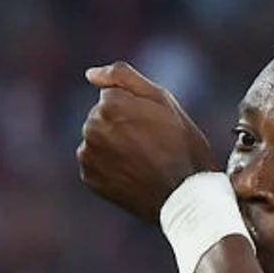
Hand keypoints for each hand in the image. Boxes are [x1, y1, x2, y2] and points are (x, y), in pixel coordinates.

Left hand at [77, 62, 216, 222]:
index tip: (154, 126)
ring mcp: (89, 154)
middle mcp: (92, 127)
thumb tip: (90, 75)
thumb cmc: (181, 145)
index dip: (136, 109)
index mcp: (109, 104)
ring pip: (98, 139)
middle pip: (102, 116)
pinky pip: (95, 163)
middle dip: (121, 125)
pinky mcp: (89, 177)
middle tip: (151, 145)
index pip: (113, 96)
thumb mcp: (163, 100)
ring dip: (114, 145)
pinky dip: (109, 166)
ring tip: (142, 161)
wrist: (184, 198)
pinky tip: (131, 173)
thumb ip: (123, 77)